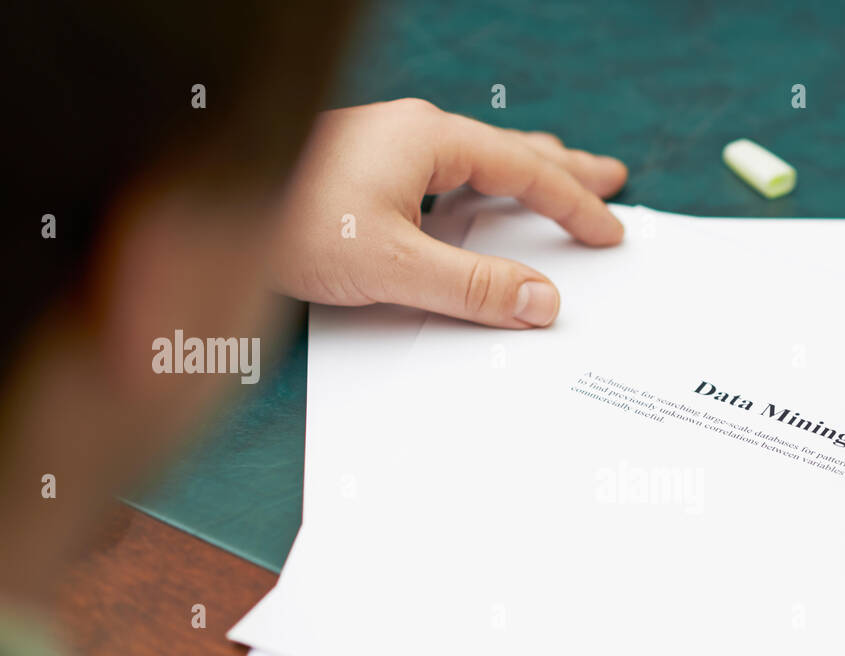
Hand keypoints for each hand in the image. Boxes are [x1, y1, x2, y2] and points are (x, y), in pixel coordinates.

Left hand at [268, 98, 627, 326]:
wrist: (204, 205)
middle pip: (511, 149)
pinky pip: (445, 171)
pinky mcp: (364, 170)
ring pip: (477, 157)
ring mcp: (387, 147)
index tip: (609, 229)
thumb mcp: (393, 264)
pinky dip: (481, 184)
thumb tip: (541, 302)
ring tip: (558, 179)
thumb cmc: (289, 221)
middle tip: (609, 179)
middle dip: (564, 168)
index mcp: (429, 141)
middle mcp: (412, 134)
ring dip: (524, 172)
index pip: (526, 170)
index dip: (573, 203)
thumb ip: (473, 286)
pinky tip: (476, 201)